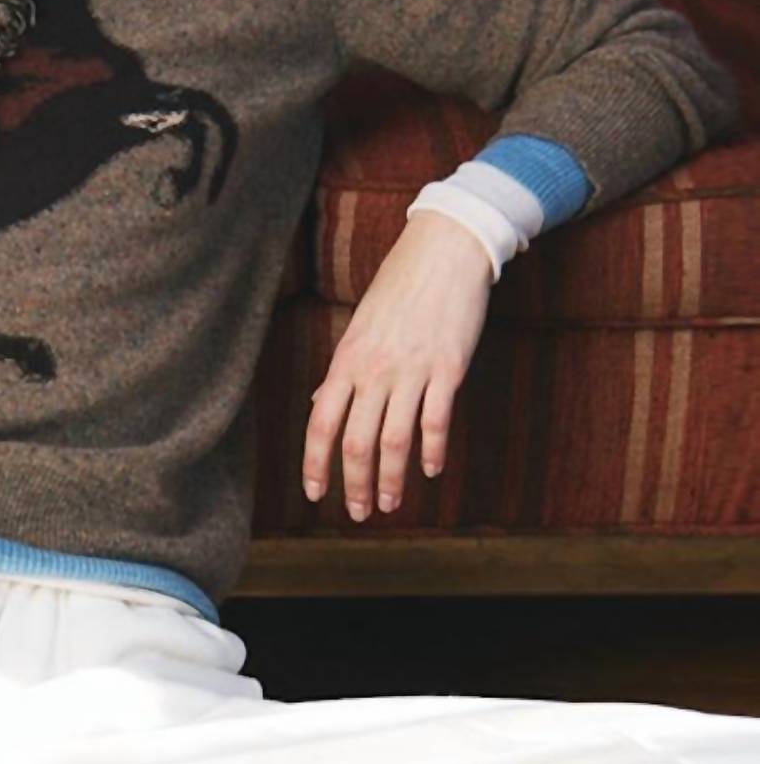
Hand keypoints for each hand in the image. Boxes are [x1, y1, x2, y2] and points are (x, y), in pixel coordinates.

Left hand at [302, 209, 491, 519]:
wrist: (445, 250)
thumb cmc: (398, 291)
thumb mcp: (358, 330)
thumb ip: (341, 374)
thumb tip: (320, 405)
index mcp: (346, 363)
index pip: (320, 425)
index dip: (315, 465)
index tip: (316, 495)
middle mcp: (374, 371)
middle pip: (355, 442)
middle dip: (355, 485)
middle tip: (360, 513)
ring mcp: (411, 370)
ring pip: (394, 440)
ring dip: (391, 479)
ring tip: (390, 503)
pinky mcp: (448, 368)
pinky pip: (436, 421)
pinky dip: (432, 452)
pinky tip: (430, 472)